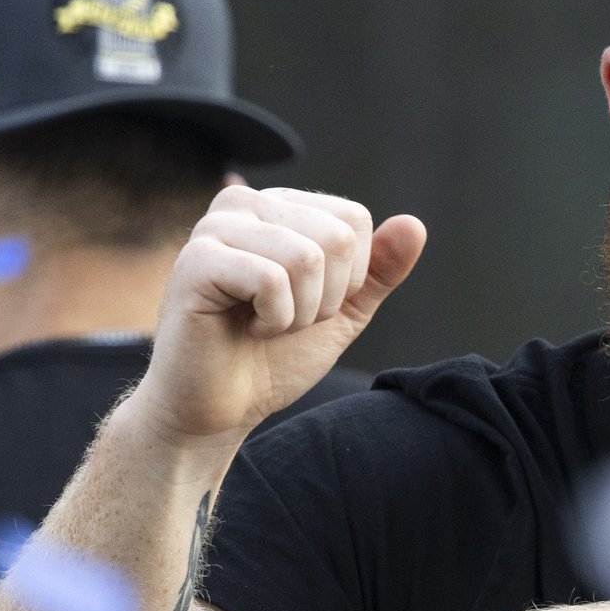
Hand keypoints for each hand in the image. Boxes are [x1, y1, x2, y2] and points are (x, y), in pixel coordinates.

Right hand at [131, 183, 425, 446]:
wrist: (223, 406)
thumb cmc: (277, 355)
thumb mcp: (345, 310)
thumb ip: (381, 269)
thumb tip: (414, 225)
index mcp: (279, 206)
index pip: (354, 219)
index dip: (349, 278)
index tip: (309, 302)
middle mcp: (243, 204)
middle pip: (336, 238)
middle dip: (327, 297)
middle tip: (286, 318)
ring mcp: (214, 228)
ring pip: (307, 257)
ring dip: (301, 312)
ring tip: (267, 323)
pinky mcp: (196, 261)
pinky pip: (272, 280)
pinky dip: (275, 319)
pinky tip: (246, 328)